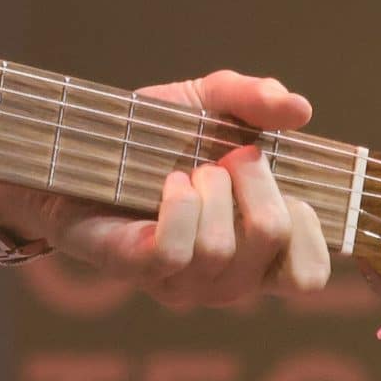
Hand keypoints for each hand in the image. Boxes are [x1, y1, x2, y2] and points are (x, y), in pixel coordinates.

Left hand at [0, 68, 332, 308]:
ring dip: (211, 192)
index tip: (284, 179)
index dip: (309, 227)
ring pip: (222, 250)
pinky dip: (177, 208)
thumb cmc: (149, 135)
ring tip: (189, 169)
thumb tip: (300, 107)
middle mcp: (226, 277)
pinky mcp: (134, 268)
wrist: (71, 145)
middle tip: (232, 158)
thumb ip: (254, 99)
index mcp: (257, 252)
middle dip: (259, 186)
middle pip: (274, 246)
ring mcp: (180, 281)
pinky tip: (168, 182)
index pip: (307, 276)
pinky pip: (172, 253)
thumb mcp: (206, 103)